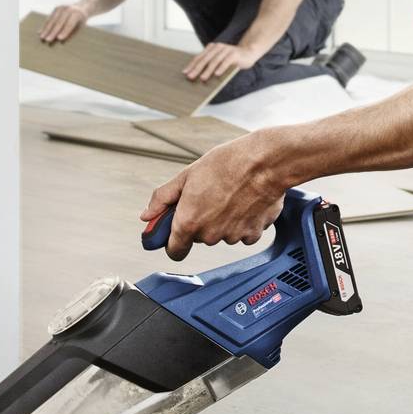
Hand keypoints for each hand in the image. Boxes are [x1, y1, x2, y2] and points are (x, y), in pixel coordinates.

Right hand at [39, 3, 90, 44]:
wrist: (82, 7)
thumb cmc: (81, 22)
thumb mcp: (80, 27)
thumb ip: (72, 34)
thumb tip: (61, 42)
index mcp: (77, 14)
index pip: (70, 24)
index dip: (64, 31)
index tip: (59, 39)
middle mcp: (68, 9)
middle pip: (59, 22)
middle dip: (53, 32)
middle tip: (48, 40)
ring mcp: (61, 7)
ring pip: (52, 20)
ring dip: (46, 29)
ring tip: (42, 37)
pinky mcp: (56, 8)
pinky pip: (49, 18)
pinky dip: (45, 25)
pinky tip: (40, 32)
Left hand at [144, 140, 285, 257]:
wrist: (265, 162)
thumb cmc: (227, 164)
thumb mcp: (186, 175)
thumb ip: (163, 199)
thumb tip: (147, 216)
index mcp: (189, 222)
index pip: (174, 251)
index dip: (173, 242)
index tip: (176, 232)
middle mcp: (210, 235)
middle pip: (200, 237)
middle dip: (202, 221)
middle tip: (210, 196)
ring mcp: (232, 236)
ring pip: (222, 234)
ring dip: (223, 221)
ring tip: (231, 194)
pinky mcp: (253, 234)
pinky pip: (243, 234)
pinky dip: (243, 222)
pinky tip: (245, 201)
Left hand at [182, 40, 249, 86]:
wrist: (249, 52)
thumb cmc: (232, 58)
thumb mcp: (219, 60)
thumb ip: (210, 64)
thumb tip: (198, 75)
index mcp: (212, 48)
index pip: (199, 57)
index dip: (192, 65)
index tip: (185, 73)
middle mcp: (218, 47)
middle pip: (205, 59)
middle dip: (197, 69)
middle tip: (191, 77)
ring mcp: (226, 50)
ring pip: (215, 61)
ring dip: (208, 70)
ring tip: (203, 78)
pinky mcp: (234, 54)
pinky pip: (226, 61)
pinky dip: (221, 68)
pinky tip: (217, 74)